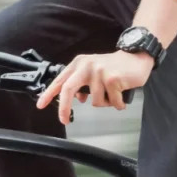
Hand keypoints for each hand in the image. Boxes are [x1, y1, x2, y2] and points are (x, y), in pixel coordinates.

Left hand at [36, 51, 152, 124]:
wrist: (136, 57)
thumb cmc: (114, 67)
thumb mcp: (93, 72)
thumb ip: (82, 84)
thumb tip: (78, 98)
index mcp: (79, 64)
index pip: (60, 81)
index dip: (49, 94)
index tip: (41, 105)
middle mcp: (86, 66)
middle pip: (68, 89)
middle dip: (64, 107)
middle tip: (64, 120)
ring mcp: (99, 72)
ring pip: (95, 102)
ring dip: (105, 103)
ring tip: (113, 93)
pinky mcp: (112, 79)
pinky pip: (111, 102)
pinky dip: (117, 103)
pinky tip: (121, 95)